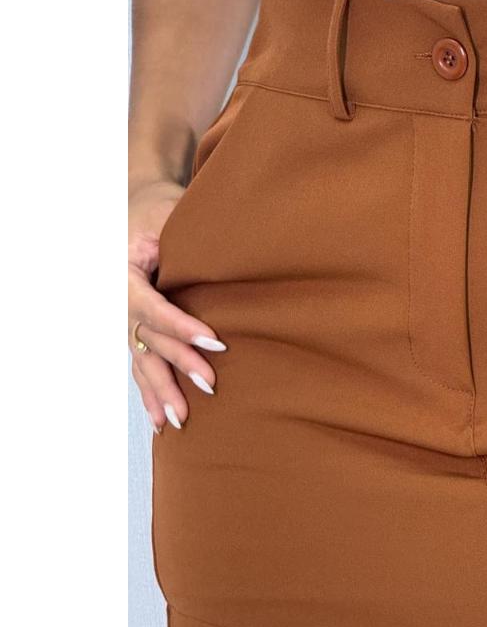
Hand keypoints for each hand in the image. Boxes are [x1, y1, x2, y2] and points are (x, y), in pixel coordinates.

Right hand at [128, 175, 225, 431]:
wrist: (138, 206)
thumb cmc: (160, 209)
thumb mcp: (169, 215)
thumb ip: (186, 241)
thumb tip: (226, 257)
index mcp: (123, 271)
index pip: (151, 306)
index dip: (181, 326)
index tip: (214, 341)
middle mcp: (119, 299)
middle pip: (149, 339)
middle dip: (179, 364)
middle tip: (210, 384)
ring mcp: (125, 318)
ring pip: (143, 359)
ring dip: (161, 390)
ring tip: (179, 419)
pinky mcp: (136, 329)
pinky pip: (141, 364)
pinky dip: (149, 393)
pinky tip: (158, 421)